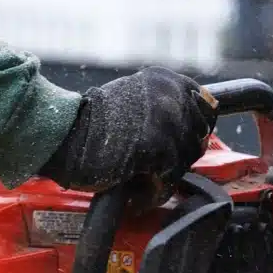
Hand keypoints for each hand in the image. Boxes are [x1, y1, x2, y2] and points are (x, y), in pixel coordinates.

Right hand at [38, 67, 214, 193]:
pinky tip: (137, 191)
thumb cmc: (96, 122)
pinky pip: (170, 180)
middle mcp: (172, 96)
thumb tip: (200, 126)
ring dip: (165, 175)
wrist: (65, 134)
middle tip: (154, 163)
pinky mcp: (159, 149)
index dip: (195, 128)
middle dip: (180, 154)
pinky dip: (154, 191)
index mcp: (168, 80)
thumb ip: (167, 105)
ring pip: (186, 161)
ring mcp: (168, 122)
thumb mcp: (137, 98)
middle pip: (199, 137)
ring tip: (141, 177)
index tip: (182, 141)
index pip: (207, 107)